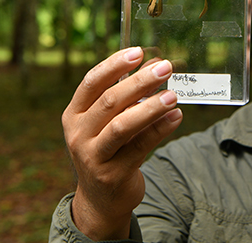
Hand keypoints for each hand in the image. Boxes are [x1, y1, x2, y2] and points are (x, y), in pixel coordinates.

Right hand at [62, 47, 182, 239]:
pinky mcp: (112, 175)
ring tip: (173, 95)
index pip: (92, 82)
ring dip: (150, 108)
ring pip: (122, 126)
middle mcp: (78, 134)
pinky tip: (176, 116)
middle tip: (165, 67)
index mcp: (75, 114)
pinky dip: (160, 129)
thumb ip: (127, 95)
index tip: (137, 51)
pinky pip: (139, 147)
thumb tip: (154, 63)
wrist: (101, 199)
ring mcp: (93, 156)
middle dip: (140, 82)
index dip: (114, 65)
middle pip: (110, 101)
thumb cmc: (109, 148)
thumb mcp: (109, 120)